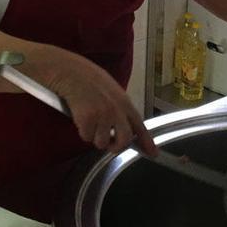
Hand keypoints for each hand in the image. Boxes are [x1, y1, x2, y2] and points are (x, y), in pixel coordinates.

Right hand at [38, 47, 157, 156]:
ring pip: (102, 143)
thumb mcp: (113, 92)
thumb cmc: (90, 81)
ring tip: (90, 122)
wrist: (72, 73)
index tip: (153, 154)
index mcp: (125, 103)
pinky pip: (87, 137)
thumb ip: (121, 110)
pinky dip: (83, 132)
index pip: (140, 126)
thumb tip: (125, 128)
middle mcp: (117, 111)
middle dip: (116, 147)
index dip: (147, 142)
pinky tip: (81, 118)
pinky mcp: (88, 120)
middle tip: (109, 144)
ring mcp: (103, 115)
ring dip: (95, 137)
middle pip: (124, 141)